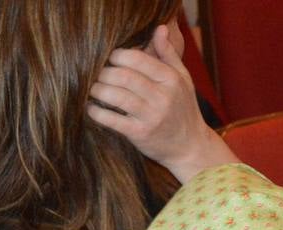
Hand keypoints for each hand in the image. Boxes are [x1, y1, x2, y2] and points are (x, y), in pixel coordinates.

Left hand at [87, 24, 235, 181]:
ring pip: (116, 96)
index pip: (137, 59)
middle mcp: (163, 97)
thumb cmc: (184, 109)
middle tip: (97, 74)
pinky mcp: (141, 134)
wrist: (191, 147)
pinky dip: (97, 112)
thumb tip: (159, 29)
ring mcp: (151, 117)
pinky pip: (112, 120)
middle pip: (123, 76)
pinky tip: (92, 108)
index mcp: (171, 80)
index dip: (117, 56)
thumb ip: (169, 54)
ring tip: (93, 89)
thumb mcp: (183, 80)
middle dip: (104, 73)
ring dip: (97, 90)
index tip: (111, 60)